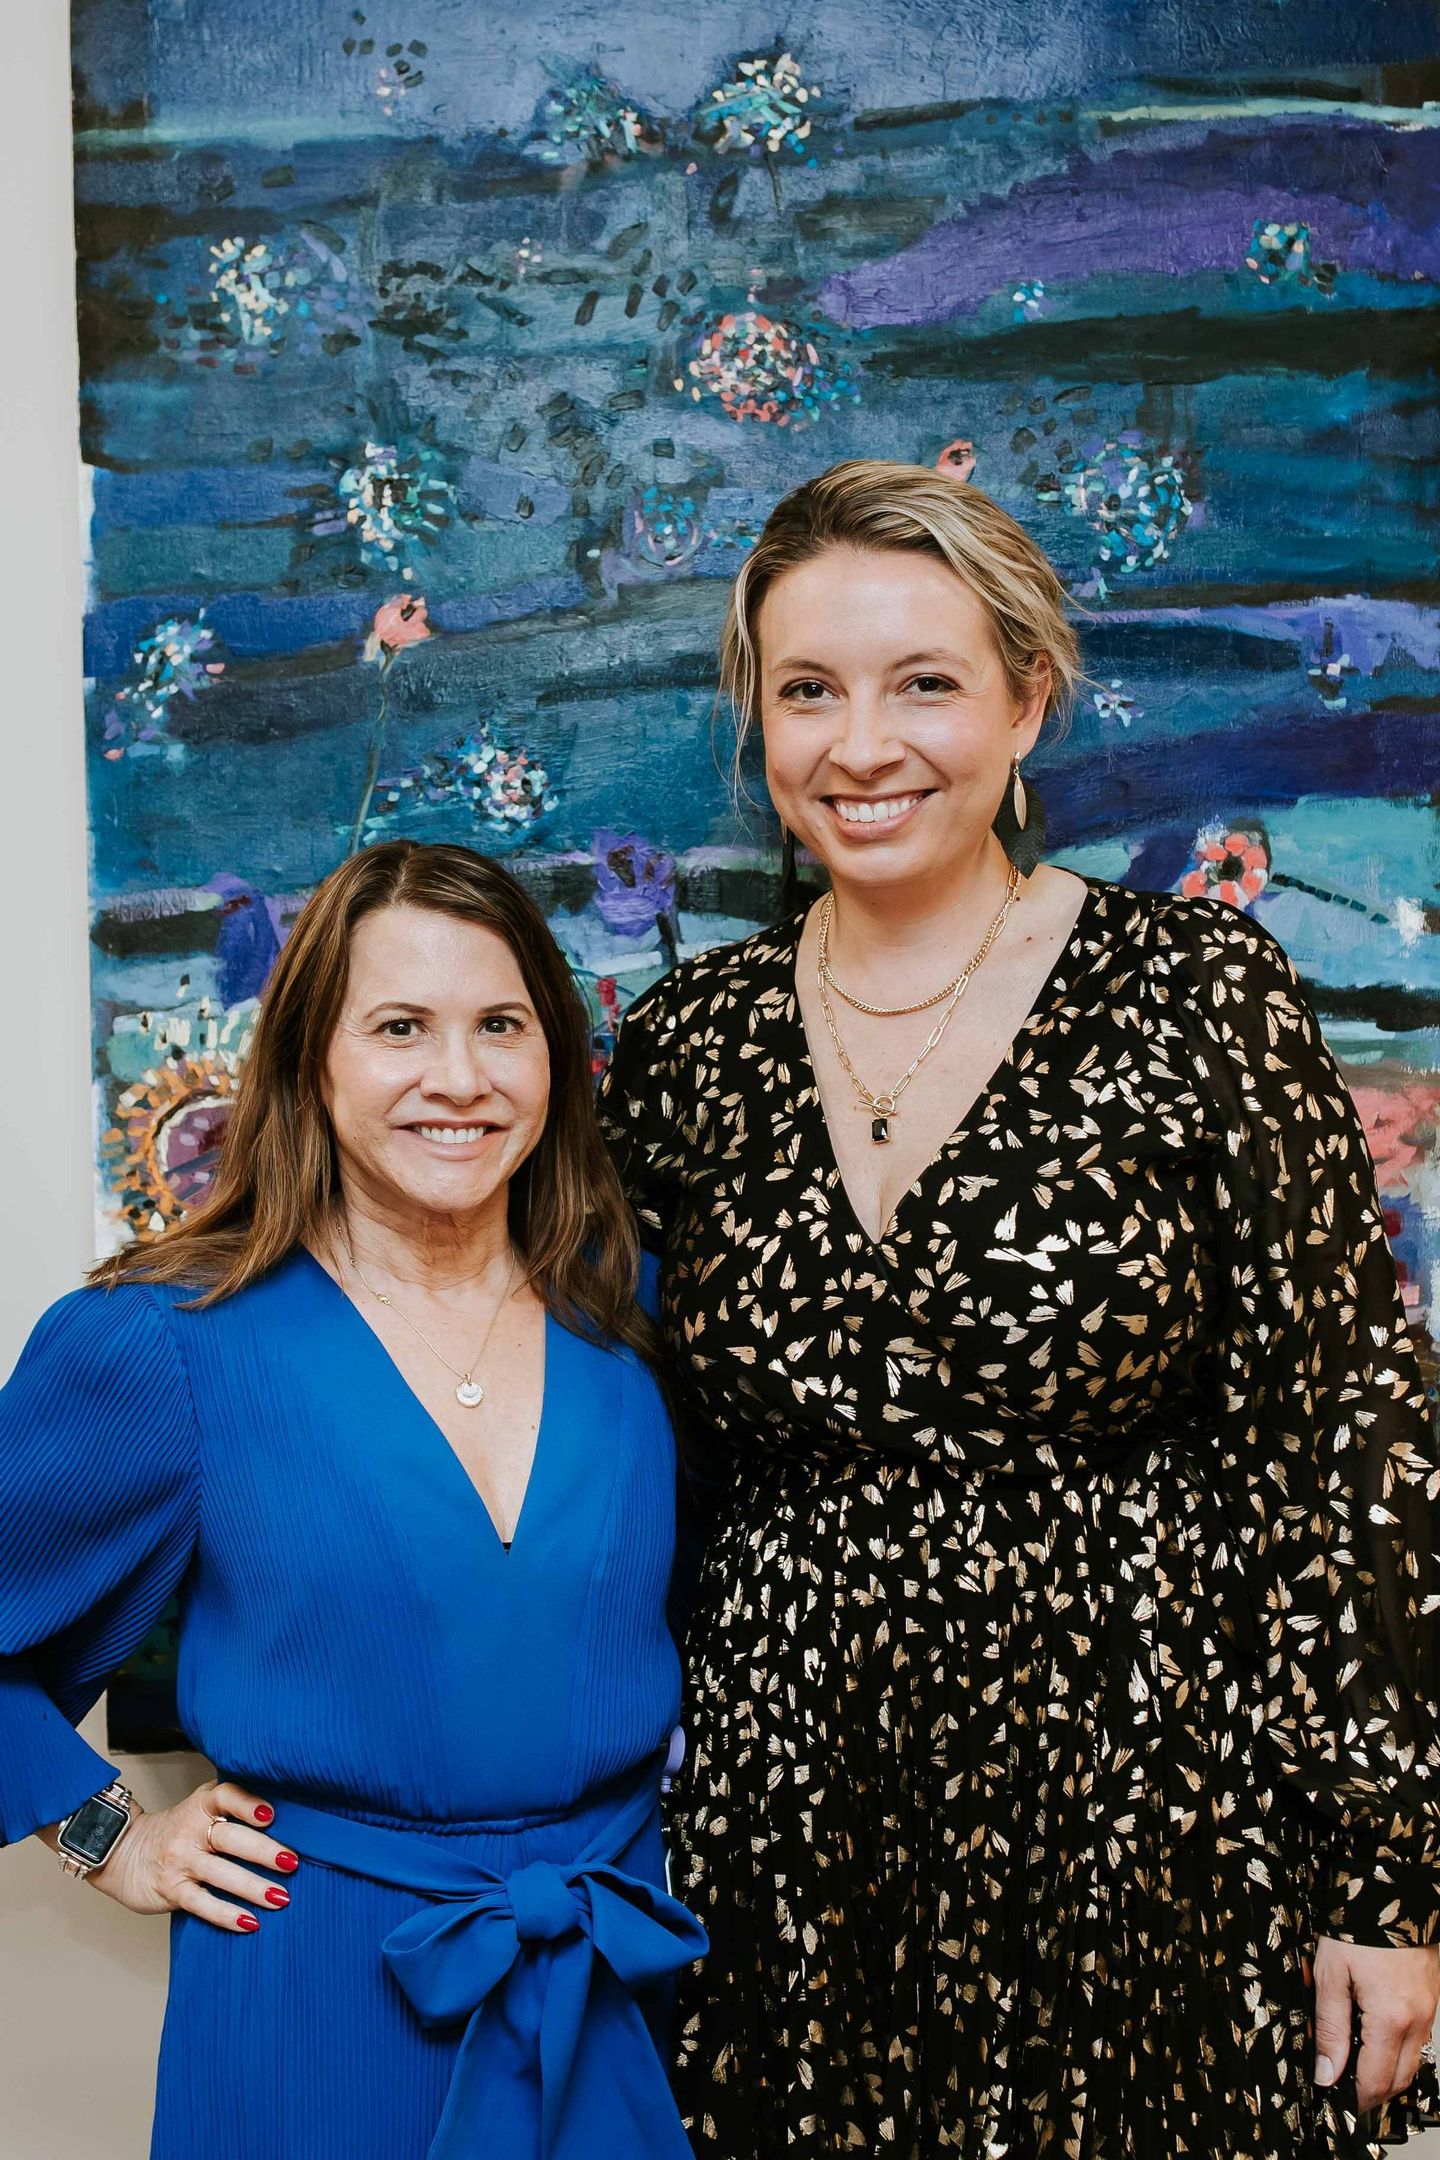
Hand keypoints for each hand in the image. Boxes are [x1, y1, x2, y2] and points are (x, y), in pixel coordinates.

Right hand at [85, 1779, 296, 1933]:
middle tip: (292, 1861)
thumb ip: (232, 1805)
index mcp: (201, 1805)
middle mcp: (190, 1830)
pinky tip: (249, 1922)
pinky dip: (225, 1914)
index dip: (247, 1803)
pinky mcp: (171, 1890)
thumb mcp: (199, 1807)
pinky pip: (201, 1903)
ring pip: (219, 1873)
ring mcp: (180, 1861)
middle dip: (262, 1850)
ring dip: (251, 1886)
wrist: (122, 1850)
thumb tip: (286, 1809)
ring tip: (280, 1897)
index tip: (271, 1814)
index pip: (225, 1796)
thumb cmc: (177, 1829)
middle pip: (229, 1837)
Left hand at [1314, 1935, 1439, 2112]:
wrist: (1391, 1887)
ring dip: (1386, 2073)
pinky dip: (1398, 2050)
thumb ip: (1329, 2028)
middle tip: (1342, 2087)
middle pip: (1399, 2081)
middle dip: (1371, 2092)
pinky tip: (1374, 2038)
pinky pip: (1418, 2040)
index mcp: (1391, 2018)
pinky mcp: (1431, 1999)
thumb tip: (1326, 2072)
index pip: (1375, 2081)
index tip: (1332, 2097)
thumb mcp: (1330, 1974)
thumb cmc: (1358, 1924)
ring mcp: (1428, 2010)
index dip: (1352, 2097)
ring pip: (1412, 2063)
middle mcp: (1417, 2020)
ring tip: (1354, 2063)